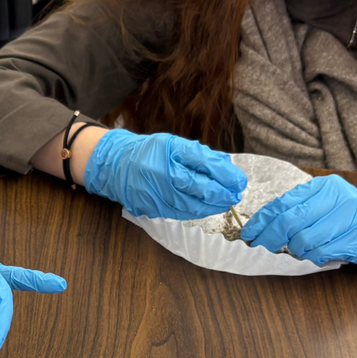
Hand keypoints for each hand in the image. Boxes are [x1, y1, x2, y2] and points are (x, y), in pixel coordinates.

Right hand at [83, 129, 246, 219]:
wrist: (116, 165)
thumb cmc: (150, 152)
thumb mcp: (175, 144)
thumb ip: (201, 156)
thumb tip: (228, 169)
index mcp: (169, 151)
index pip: (205, 164)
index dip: (226, 175)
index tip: (240, 181)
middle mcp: (162, 173)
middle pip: (201, 188)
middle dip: (223, 194)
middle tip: (236, 195)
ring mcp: (155, 193)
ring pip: (192, 206)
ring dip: (213, 207)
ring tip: (224, 203)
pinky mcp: (151, 208)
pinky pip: (180, 213)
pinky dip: (196, 212)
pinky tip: (206, 208)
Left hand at [241, 175, 356, 264]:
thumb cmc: (346, 217)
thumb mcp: (323, 205)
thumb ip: (297, 208)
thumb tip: (261, 225)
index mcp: (324, 186)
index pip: (283, 203)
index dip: (261, 220)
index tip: (248, 232)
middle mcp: (337, 198)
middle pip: (289, 221)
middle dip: (269, 237)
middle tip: (260, 246)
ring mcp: (348, 218)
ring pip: (302, 240)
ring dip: (294, 249)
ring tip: (299, 249)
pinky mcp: (354, 239)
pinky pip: (319, 254)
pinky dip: (312, 257)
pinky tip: (316, 254)